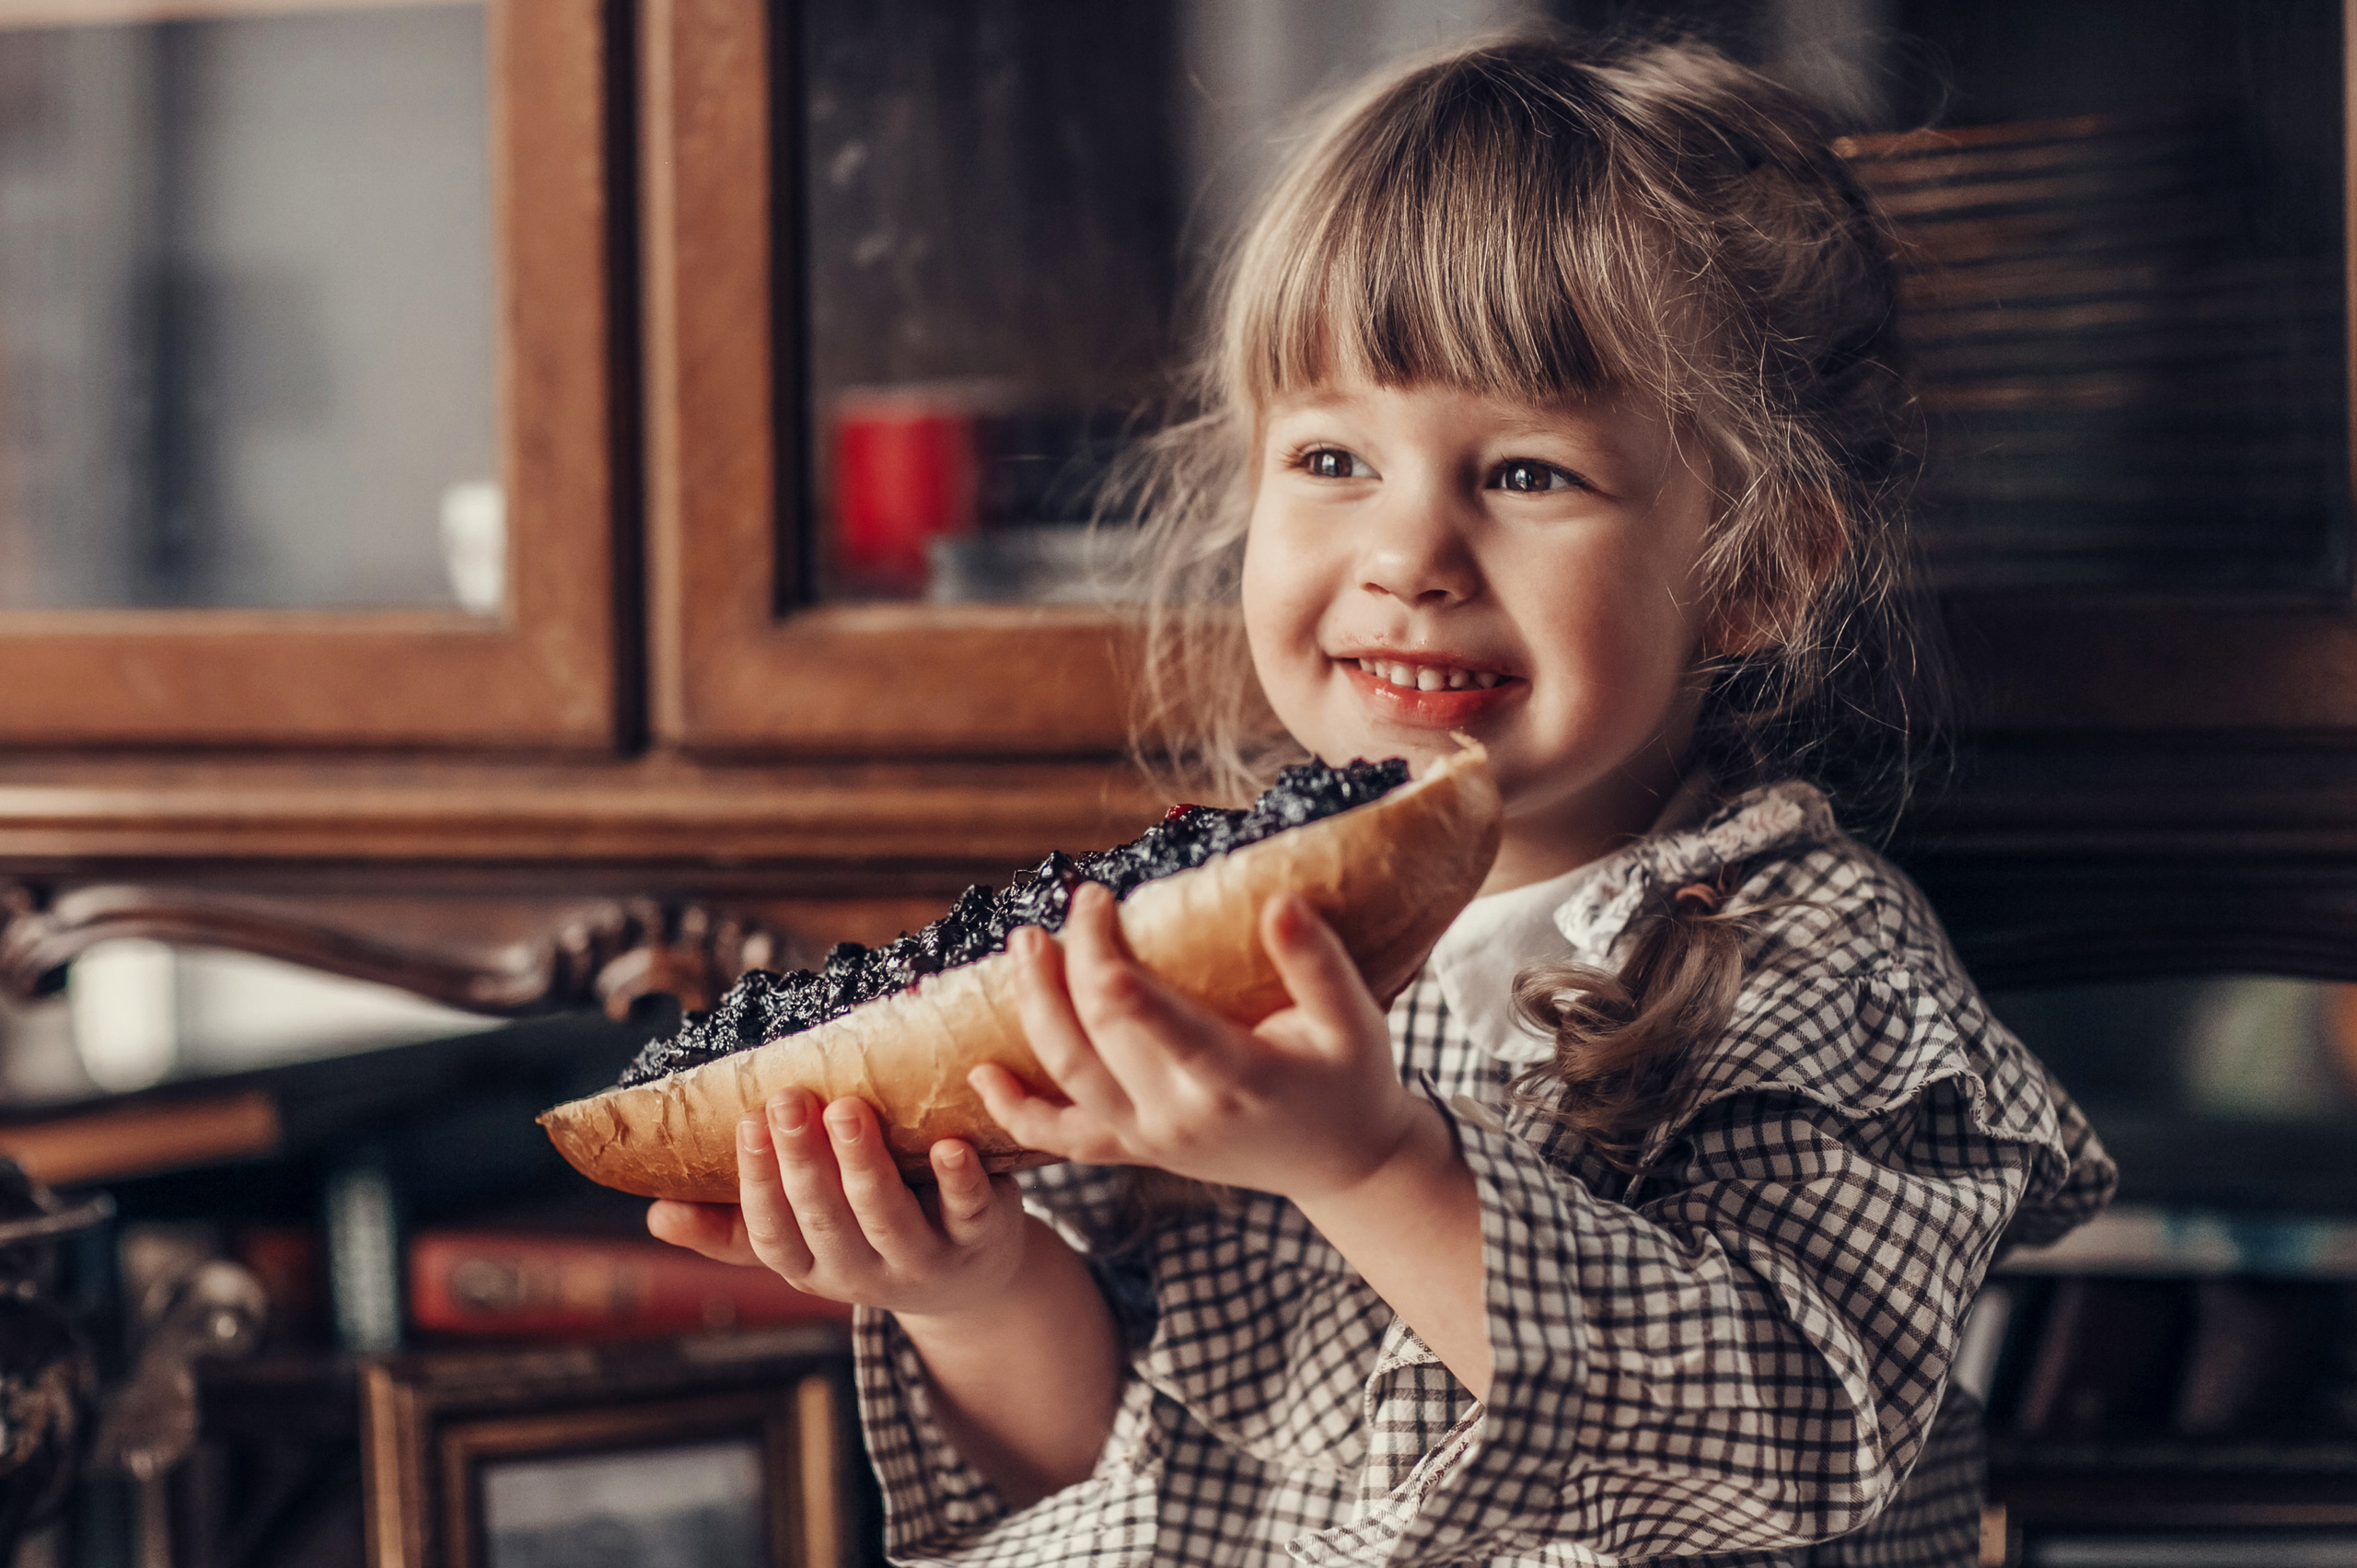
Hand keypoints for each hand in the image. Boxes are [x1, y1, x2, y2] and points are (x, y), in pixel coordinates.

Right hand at [647, 1089, 1031, 1322]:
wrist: (971, 1279)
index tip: (747, 1123)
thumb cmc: (868, 1236)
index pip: (772, 1234)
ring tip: (848, 1109)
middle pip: (827, 1220)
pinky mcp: (983, 1236)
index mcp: (812, 1265)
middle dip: (804, 1162)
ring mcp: (926, 1258)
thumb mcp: (804, 1242)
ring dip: (866, 1165)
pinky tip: (951, 1144)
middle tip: (789, 1099)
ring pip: (890, 1217)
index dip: (757, 1184)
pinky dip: (961, 1180)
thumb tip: (654, 1215)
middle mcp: (864, 1270)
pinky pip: (971, 1212)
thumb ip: (734, 1228)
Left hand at [974, 882, 1423, 1202]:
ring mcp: (1153, 1140)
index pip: (1165, 1029)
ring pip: (1071, 1079)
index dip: (1117, 973)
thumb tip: (1280, 903)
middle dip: (1076, 964)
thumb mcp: (1356, 1023)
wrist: (1344, 1163)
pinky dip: (1017, 1113)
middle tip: (1078, 900)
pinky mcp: (1136, 1149)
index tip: (1095, 907)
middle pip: (1103, 1040)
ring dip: (1036, 1011)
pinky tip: (980, 1075)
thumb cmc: (1353, 1077)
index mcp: (1241, 1080)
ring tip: (1024, 943)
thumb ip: (1319, 964)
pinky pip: (1064, 1138)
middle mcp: (1185, 1116)